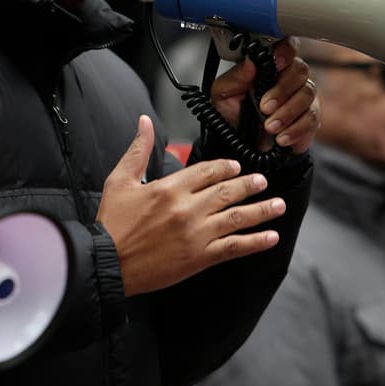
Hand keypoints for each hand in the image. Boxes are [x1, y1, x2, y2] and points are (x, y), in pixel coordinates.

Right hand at [96, 115, 287, 295]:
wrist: (107, 262)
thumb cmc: (111, 224)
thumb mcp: (119, 180)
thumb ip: (138, 150)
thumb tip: (145, 123)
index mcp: (169, 188)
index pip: (206, 171)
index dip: (224, 168)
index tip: (235, 167)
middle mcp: (187, 209)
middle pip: (226, 191)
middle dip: (249, 185)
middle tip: (262, 181)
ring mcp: (196, 234)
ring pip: (237, 217)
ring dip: (261, 210)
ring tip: (278, 205)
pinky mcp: (199, 258)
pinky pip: (234, 247)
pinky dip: (255, 242)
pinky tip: (270, 238)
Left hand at [209, 38, 319, 153]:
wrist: (240, 144)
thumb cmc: (234, 114)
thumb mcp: (224, 94)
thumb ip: (236, 76)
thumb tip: (250, 61)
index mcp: (269, 66)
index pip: (286, 47)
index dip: (285, 51)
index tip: (275, 63)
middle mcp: (289, 78)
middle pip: (300, 70)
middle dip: (282, 90)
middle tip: (264, 107)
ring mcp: (302, 97)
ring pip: (307, 94)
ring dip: (287, 112)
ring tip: (269, 126)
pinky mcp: (309, 118)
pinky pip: (311, 118)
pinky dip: (295, 129)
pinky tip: (281, 137)